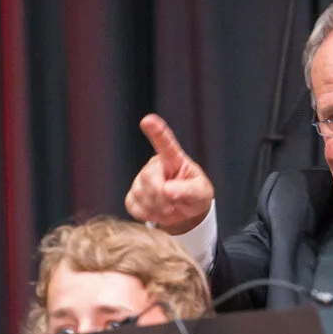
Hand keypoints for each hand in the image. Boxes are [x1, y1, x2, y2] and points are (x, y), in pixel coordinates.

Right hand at [124, 114, 215, 234]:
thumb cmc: (196, 196)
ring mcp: (142, 179)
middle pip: (148, 177)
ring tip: (169, 209)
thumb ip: (187, 190)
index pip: (165, 143)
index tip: (148, 120)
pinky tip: (156, 212)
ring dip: (155, 207)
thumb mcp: (201, 192)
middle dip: (160, 196)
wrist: (186, 212)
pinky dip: (145, 213)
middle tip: (172, 206)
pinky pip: (132, 204)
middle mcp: (155, 165)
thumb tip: (167, 191)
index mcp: (174, 159)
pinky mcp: (134, 194)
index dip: (157, 131)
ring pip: (139, 192)